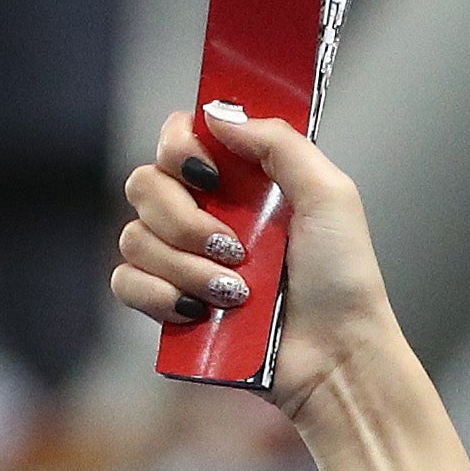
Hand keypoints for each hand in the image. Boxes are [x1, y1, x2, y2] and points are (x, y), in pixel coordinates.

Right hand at [106, 102, 397, 415]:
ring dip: (186, 267)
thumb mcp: (329, 194)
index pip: (177, 137)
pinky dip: (158, 295)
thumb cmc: (343, 281)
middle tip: (233, 248)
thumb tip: (217, 113)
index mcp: (241, 180)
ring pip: (135, 238)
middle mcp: (206, 213)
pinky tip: (199, 311)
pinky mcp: (170, 306)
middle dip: (185, 219)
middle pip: (144, 185)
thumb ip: (278, 142)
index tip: (208, 175)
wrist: (337, 356)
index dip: (179, 149)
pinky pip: (126, 283)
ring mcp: (184, 261)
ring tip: (236, 293)